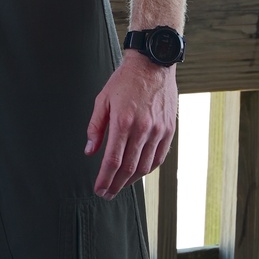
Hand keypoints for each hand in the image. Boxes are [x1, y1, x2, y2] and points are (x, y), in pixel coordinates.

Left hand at [85, 53, 177, 198]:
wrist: (152, 64)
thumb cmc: (125, 80)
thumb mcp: (102, 99)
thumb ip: (95, 128)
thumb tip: (89, 151)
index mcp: (123, 121)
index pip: (113, 159)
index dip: (105, 178)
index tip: (99, 189)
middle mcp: (143, 129)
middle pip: (128, 167)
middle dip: (116, 184)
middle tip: (107, 193)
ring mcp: (158, 131)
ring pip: (145, 166)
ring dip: (131, 180)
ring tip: (120, 185)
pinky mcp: (169, 130)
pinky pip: (158, 158)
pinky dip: (147, 169)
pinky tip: (138, 173)